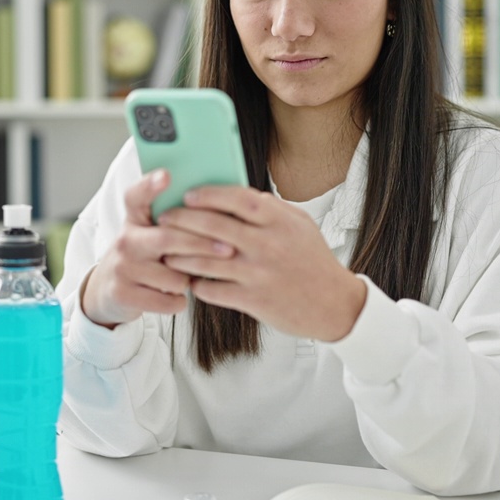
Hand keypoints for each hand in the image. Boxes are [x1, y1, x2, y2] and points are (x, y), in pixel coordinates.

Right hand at [80, 170, 236, 328]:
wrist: (110, 289)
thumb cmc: (145, 255)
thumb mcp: (151, 231)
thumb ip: (175, 219)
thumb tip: (217, 204)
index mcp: (134, 218)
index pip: (137, 195)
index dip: (150, 185)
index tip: (167, 175)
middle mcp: (125, 239)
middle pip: (168, 237)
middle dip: (201, 244)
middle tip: (228, 249)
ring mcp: (122, 267)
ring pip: (173, 275)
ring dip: (189, 280)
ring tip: (190, 277)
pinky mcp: (123, 293)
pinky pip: (167, 299)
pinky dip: (179, 300)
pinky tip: (177, 295)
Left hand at [157, 186, 366, 341]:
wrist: (334, 304)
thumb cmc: (314, 261)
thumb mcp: (299, 225)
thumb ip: (270, 208)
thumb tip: (236, 195)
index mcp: (279, 221)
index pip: (236, 198)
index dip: (208, 194)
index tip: (188, 195)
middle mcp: (266, 244)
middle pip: (212, 225)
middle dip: (182, 220)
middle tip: (165, 220)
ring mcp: (258, 273)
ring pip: (205, 259)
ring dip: (180, 254)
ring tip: (167, 252)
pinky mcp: (252, 300)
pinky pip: (212, 289)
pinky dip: (197, 284)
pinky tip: (190, 280)